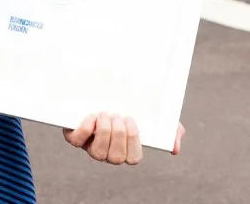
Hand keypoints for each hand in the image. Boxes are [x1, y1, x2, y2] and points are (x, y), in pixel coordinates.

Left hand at [62, 114, 184, 163]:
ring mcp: (91, 145)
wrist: (99, 91)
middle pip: (116, 157)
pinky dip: (84, 129)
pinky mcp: (75, 136)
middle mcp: (109, 152)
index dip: (133, 141)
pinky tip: (91, 116)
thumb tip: (174, 148)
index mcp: (126, 149)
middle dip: (118, 136)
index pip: (133, 158)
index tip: (131, 119)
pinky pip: (77, 141)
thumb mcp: (154, 116)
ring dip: (103, 133)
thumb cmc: (128, 107)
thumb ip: (170, 130)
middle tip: (117, 116)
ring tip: (105, 114)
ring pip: (98, 153)